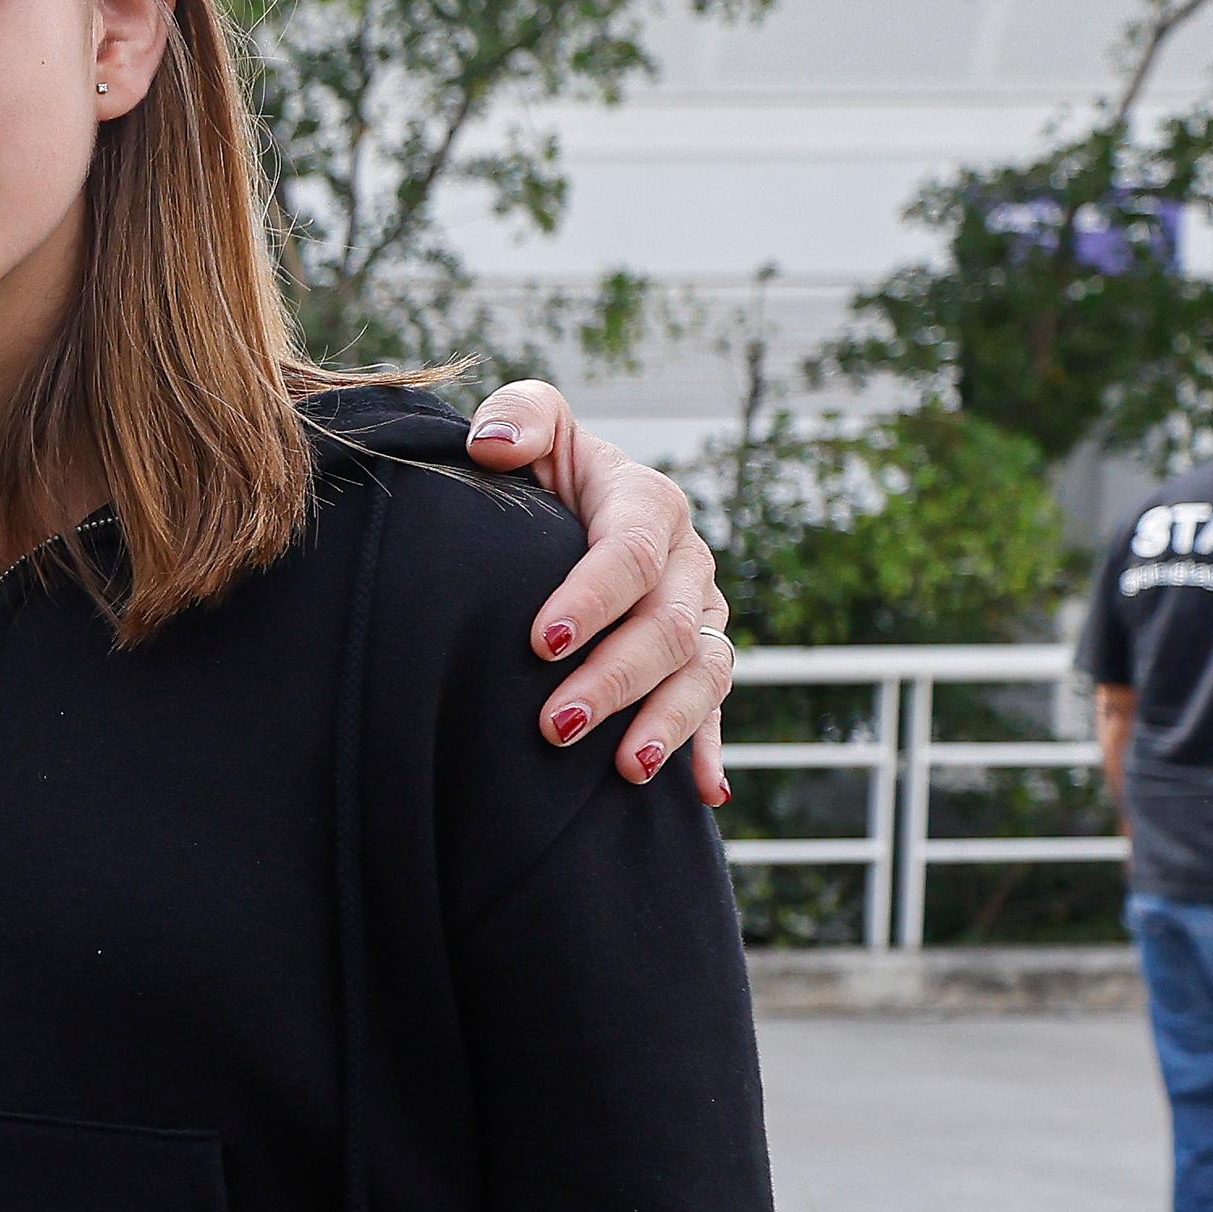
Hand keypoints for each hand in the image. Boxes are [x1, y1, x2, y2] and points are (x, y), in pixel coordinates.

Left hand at [456, 380, 733, 800]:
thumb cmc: (537, 474)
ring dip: (666, 722)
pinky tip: (701, 794)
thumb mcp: (530, 431)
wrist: (565, 515)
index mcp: (646, 503)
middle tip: (555, 725)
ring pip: (703, 671)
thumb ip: (520, 417)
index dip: (591, 597)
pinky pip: (716, 707)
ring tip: (625, 770)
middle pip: (667, 625)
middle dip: (614, 677)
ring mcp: (701, 614)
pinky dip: (707, 748)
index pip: (627, 552)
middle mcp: (686, 562)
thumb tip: (496, 445)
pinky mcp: (700, 660)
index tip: (540, 642)